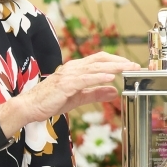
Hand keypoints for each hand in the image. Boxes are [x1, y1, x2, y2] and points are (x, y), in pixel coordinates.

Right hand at [13, 52, 137, 125]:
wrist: (30, 107)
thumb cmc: (51, 101)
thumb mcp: (78, 98)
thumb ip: (95, 94)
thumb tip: (113, 91)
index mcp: (76, 69)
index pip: (100, 60)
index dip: (116, 61)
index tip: (130, 65)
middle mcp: (73, 68)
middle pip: (101, 60)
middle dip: (120, 62)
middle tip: (136, 66)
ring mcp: (69, 75)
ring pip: (96, 67)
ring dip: (114, 67)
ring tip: (128, 69)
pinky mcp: (65, 84)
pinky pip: (86, 79)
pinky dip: (99, 77)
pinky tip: (111, 78)